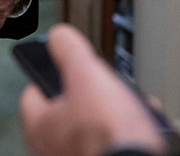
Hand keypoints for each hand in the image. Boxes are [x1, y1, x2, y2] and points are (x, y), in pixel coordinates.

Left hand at [19, 24, 165, 155]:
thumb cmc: (107, 134)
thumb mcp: (86, 74)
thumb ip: (69, 50)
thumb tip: (59, 36)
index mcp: (40, 126)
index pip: (33, 92)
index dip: (50, 73)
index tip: (64, 64)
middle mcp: (54, 147)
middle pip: (71, 107)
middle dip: (95, 92)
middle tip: (106, 85)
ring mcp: (79, 155)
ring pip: (97, 124)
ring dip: (117, 110)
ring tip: (134, 104)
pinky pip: (115, 139)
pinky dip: (129, 129)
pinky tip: (146, 124)